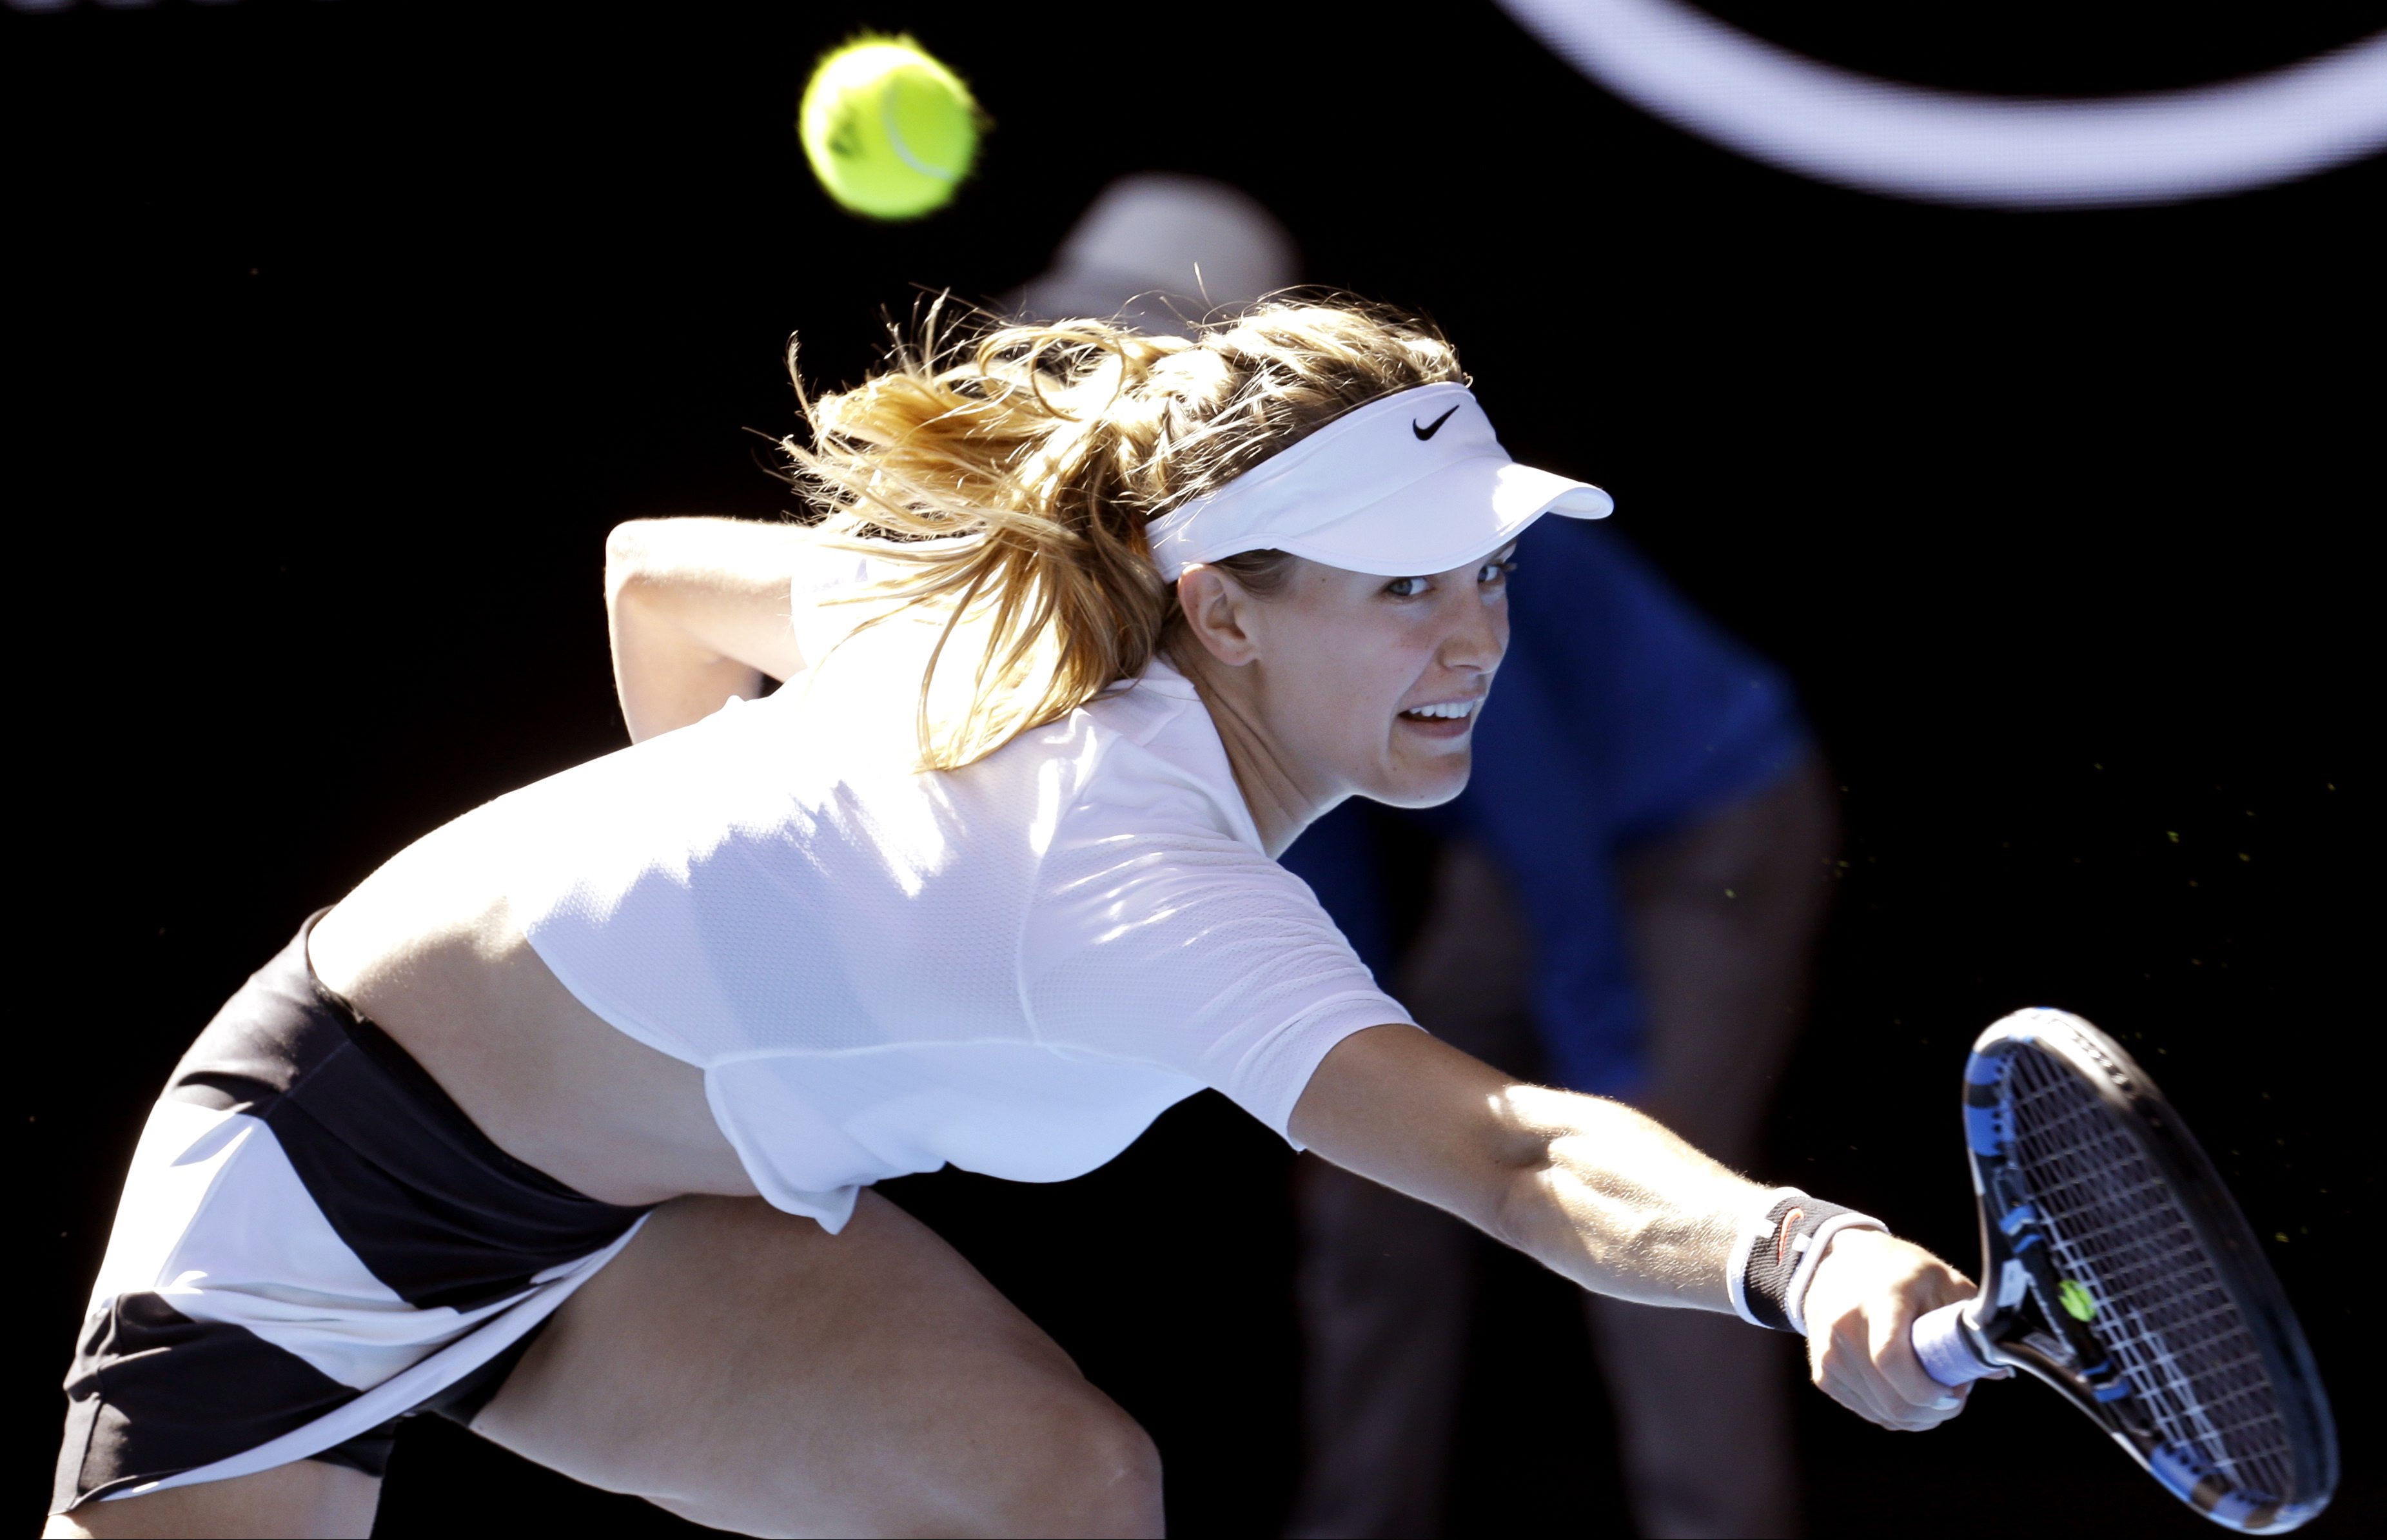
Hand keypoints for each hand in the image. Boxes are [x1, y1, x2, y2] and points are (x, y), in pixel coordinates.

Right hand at [1802, 1228, 1975, 1430]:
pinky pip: (1870, 1413)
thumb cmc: (1898, 1270)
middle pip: (1892, 1400)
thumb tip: (1998, 1370)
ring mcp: (1830, 1356)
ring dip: (1919, 1414)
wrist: (1835, 1262)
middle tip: (1954, 1394)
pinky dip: (1896, 1412)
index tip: (1956, 1391)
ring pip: (1884, 1414)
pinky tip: (1908, 1389)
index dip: (1929, 1390)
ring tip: (1933, 1387)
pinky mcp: (1824, 1375)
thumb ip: (1970, 1322)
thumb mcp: (1942, 1280)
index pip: (1892, 1359)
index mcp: (1878, 1301)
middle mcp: (1844, 1330)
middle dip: (1934, 1411)